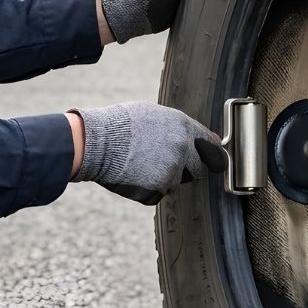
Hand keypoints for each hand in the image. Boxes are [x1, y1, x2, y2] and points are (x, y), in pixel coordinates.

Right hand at [70, 101, 224, 204]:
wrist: (95, 143)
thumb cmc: (120, 125)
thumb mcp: (154, 114)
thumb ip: (182, 127)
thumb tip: (211, 136)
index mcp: (183, 127)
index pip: (212, 145)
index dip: (211, 153)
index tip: (210, 159)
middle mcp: (183, 149)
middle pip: (199, 169)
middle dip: (187, 169)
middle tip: (163, 163)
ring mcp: (172, 170)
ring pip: (177, 182)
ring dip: (165, 178)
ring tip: (141, 164)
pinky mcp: (159, 189)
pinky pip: (160, 193)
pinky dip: (149, 189)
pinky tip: (134, 175)